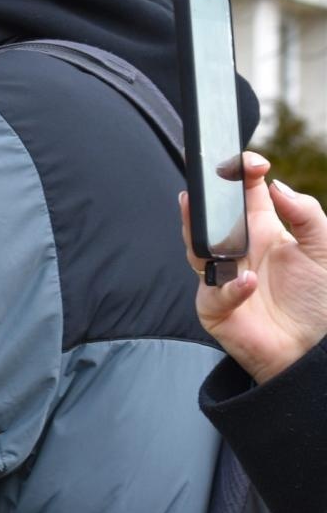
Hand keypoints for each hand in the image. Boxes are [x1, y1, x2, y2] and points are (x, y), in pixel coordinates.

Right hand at [182, 152, 326, 382]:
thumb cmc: (319, 301)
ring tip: (207, 217)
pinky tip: (248, 282)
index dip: (243, 174)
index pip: (245, 194)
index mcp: (264, 231)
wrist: (314, 350)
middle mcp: (238, 251)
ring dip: (199, 234)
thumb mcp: (325, 249)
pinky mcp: (215, 308)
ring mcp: (222, 278)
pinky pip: (214, 294)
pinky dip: (230, 287)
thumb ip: (306, 214)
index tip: (253, 163)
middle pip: (211, 217)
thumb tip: (276, 185)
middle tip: (210, 179)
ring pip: (198, 249)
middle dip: (206, 198)